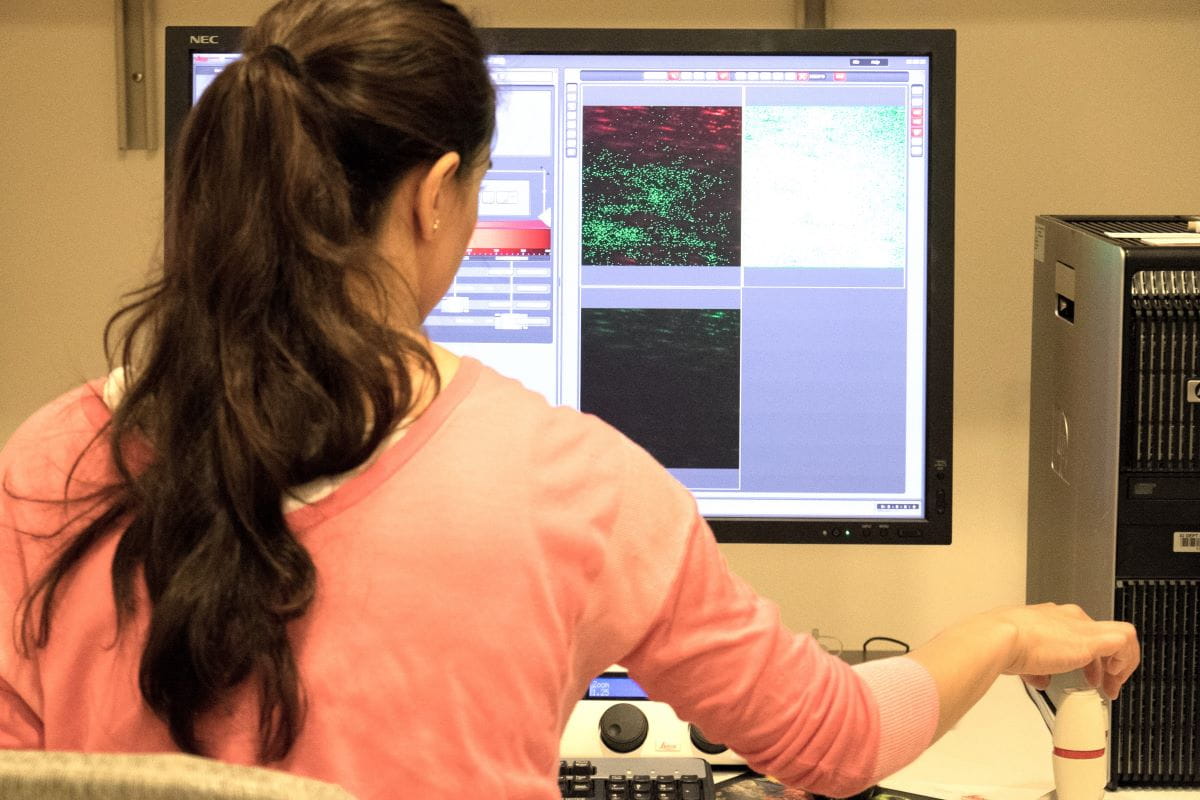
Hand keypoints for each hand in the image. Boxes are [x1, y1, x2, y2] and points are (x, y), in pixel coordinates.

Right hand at [985, 603, 1138, 698]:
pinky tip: (1113, 676)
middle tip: (1104, 685)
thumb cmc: (1004, 644)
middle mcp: (1068, 618)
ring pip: (1120, 635)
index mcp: (1050, 618)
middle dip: (1106, 664)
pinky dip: (1125, 660)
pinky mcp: (1091, 639)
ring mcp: (1081, 626)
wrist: (1002, 638)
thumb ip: (1035, 668)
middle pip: (1102, 635)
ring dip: (1121, 664)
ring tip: (1112, 685)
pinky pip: (1123, 641)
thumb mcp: (1022, 657)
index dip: (1088, 658)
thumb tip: (1040, 679)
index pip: (1080, 633)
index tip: (1087, 677)